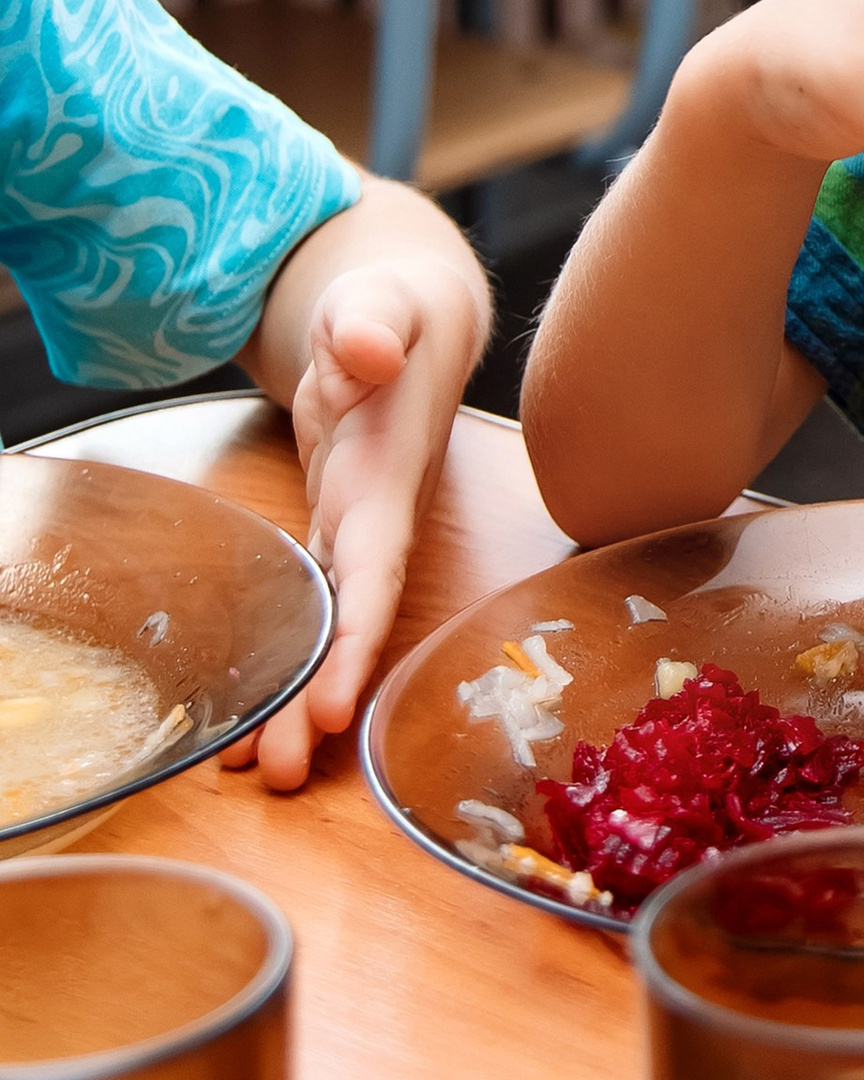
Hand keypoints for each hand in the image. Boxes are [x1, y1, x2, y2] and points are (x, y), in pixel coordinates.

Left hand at [224, 257, 479, 788]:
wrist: (398, 323)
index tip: (336, 707)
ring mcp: (351, 531)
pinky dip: (285, 660)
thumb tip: (366, 356)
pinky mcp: (327, 531)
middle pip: (350, 626)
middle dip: (319, 702)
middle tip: (278, 776)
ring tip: (252, 774)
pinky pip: (305, 610)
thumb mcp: (378, 304)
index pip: (375, 572)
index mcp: (385, 481)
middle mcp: (373, 521)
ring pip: (326, 631)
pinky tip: (248, 714)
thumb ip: (372, 324)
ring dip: (297, 701)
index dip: (358, 642)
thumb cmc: (388, 312)